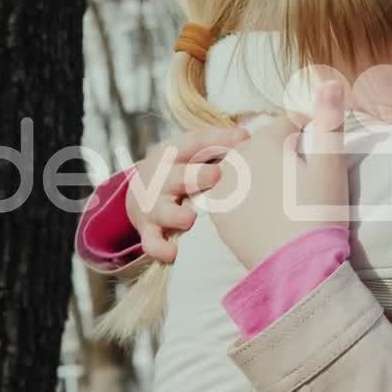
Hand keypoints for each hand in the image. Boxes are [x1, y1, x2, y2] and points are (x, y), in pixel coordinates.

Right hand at [128, 126, 250, 261]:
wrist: (141, 193)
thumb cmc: (180, 170)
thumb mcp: (191, 151)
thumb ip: (218, 143)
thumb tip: (249, 138)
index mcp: (174, 154)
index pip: (195, 142)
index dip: (218, 140)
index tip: (243, 139)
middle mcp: (161, 179)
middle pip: (178, 176)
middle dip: (196, 176)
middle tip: (218, 175)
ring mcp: (153, 206)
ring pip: (162, 211)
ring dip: (176, 215)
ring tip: (190, 219)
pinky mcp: (148, 230)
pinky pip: (151, 242)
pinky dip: (160, 248)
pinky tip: (174, 253)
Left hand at [208, 82, 348, 269]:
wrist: (297, 269)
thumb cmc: (319, 214)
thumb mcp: (331, 164)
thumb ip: (329, 118)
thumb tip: (329, 79)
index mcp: (264, 142)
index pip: (288, 127)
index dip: (308, 143)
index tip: (316, 167)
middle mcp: (236, 160)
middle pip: (264, 149)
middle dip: (281, 160)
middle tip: (302, 191)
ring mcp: (223, 189)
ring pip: (247, 172)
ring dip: (262, 180)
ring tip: (286, 205)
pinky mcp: (219, 216)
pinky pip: (234, 198)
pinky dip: (248, 203)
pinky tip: (267, 217)